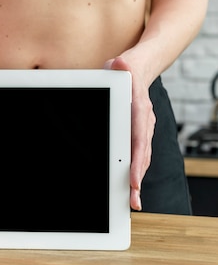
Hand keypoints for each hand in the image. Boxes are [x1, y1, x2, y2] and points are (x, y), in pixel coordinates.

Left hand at [104, 57, 154, 210]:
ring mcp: (143, 127)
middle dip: (137, 179)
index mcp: (139, 109)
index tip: (134, 179)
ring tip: (132, 201)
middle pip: (142, 154)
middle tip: (133, 201)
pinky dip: (135, 169)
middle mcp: (144, 121)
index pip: (139, 138)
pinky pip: (138, 153)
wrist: (138, 67)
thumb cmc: (124, 69)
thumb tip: (119, 63)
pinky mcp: (138, 131)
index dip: (137, 160)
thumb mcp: (120, 65)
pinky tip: (129, 185)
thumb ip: (120, 66)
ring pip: (142, 157)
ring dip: (137, 179)